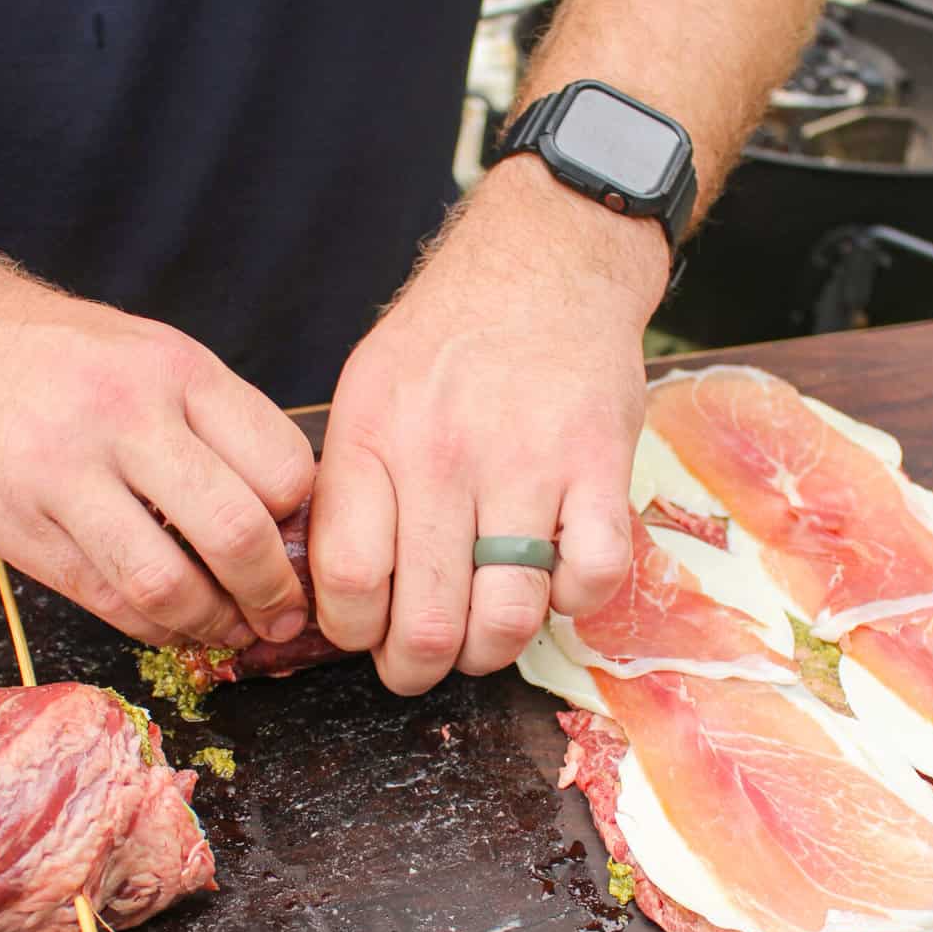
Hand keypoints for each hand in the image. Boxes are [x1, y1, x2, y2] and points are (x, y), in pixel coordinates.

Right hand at [0, 261, 314, 647]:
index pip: (281, 465)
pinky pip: (107, 600)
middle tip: (283, 613)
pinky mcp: (17, 526)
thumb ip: (217, 423)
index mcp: (175, 369)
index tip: (302, 546)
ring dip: (212, 623)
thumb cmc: (61, 356)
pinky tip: (172, 623)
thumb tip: (293, 516)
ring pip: (167, 582)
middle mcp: (123, 417)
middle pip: (234, 530)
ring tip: (229, 629)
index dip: (303, 521)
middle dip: (272, 590)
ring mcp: (63, 474)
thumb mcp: (152, 354)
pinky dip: (154, 626)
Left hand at [310, 157, 668, 693]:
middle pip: (426, 622)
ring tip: (484, 637)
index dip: (354, 634)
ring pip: (508, 618)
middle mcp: (445, 455)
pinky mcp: (601, 466)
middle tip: (422, 663)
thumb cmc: (449, 340)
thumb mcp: (367, 391)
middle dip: (418, 668)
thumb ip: (350, 486)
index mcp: (375, 438)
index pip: (349, 579)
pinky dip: (572, 604)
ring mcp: (528, 463)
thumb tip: (331, 593)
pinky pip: (590, 582)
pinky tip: (553, 583)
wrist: (546, 263)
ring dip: (493, 651)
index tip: (367, 634)